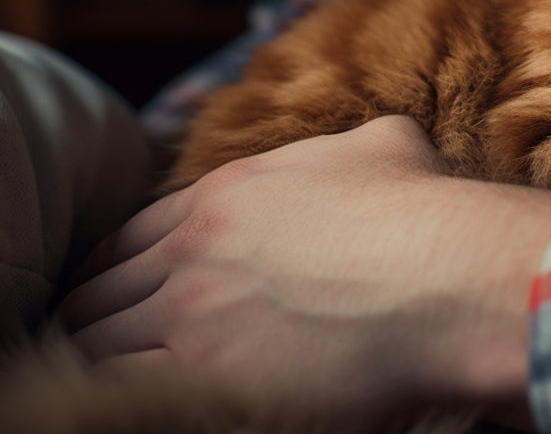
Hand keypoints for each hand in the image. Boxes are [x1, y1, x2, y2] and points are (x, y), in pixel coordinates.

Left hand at [58, 115, 550, 429]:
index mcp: (228, 193)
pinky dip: (117, 399)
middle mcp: (196, 246)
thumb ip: (349, 145)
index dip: (117, 270)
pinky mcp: (204, 372)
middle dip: (98, 319)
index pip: (133, 235)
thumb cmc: (432, 214)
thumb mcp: (388, 144)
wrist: (453, 276)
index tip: (116, 295)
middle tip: (102, 349)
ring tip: (103, 390)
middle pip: (101, 291)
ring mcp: (193, 309)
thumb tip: (366, 148)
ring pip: (97, 344)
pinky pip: (122, 390)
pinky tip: (131, 408)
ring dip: (100, 364)